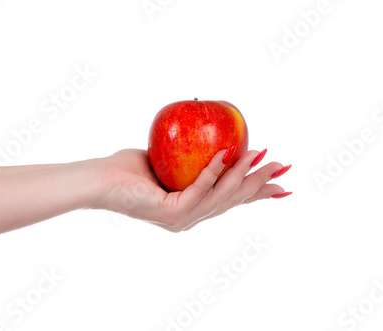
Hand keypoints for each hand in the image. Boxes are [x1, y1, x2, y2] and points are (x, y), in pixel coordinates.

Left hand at [95, 148, 290, 231]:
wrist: (99, 180)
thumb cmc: (129, 168)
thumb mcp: (170, 162)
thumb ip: (193, 160)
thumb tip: (216, 140)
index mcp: (192, 208)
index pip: (231, 201)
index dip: (258, 194)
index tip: (282, 185)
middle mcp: (190, 218)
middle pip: (233, 201)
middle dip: (260, 183)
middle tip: (281, 165)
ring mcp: (182, 220)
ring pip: (221, 197)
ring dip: (242, 174)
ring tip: (259, 153)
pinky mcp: (171, 213)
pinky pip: (199, 189)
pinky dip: (215, 170)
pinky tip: (226, 152)